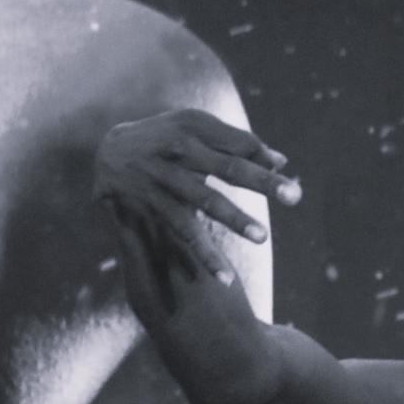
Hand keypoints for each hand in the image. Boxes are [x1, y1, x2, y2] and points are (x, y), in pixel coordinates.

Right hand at [93, 108, 297, 290]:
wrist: (108, 151)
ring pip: (204, 201)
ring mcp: (162, 177)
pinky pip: (182, 231)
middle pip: (227, 167)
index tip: (287, 180)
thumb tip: (281, 161)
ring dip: (234, 219)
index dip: (263, 159)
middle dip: (262, 182)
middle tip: (295, 196)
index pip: (238, 143)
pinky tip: (225, 277)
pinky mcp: (150, 204)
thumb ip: (237, 144)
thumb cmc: (168, 140)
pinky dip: (204, 254)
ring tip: (263, 238)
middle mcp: (177, 148)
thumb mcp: (196, 131)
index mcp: (193, 125)